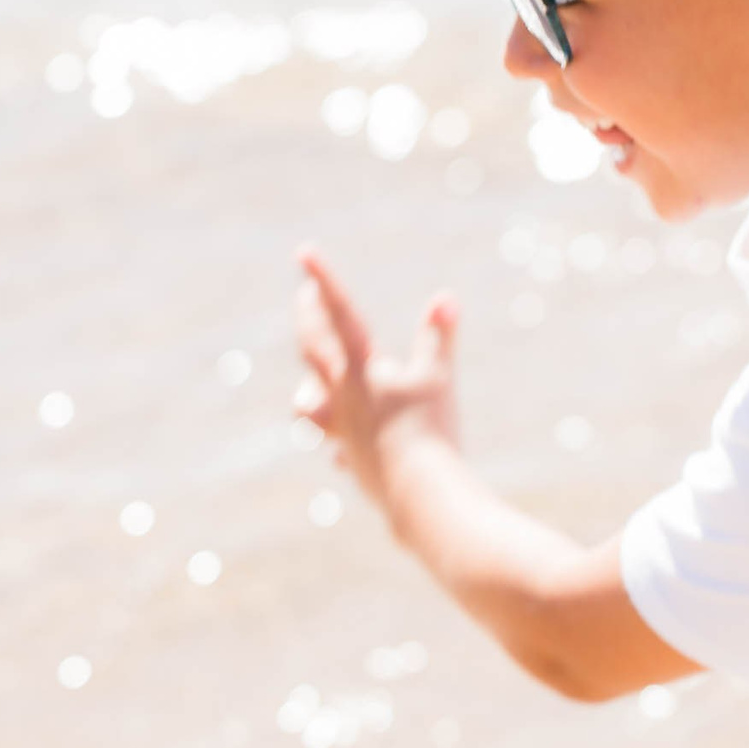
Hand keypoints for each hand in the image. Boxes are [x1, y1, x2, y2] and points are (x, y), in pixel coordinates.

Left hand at [293, 248, 460, 508]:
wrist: (418, 494)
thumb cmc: (428, 431)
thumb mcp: (437, 379)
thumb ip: (438, 336)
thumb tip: (445, 298)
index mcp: (360, 369)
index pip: (339, 314)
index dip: (324, 280)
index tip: (303, 252)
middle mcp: (341, 398)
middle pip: (313, 350)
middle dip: (309, 319)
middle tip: (305, 297)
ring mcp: (344, 431)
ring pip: (309, 406)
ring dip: (309, 391)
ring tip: (311, 390)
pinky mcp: (355, 462)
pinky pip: (340, 449)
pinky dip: (341, 445)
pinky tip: (342, 455)